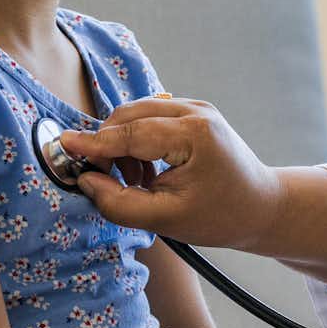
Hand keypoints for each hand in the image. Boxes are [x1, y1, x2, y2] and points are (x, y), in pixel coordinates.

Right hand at [60, 98, 280, 248]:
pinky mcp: (192, 112)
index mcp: (194, 134)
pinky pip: (149, 117)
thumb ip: (120, 203)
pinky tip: (146, 171)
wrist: (262, 206)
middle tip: (104, 180)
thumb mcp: (167, 220)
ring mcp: (195, 107)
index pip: (130, 133)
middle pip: (128, 116)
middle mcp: (194, 111)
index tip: (64, 147)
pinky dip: (136, 140)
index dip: (94, 143)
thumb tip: (86, 181)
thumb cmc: (221, 217)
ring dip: (122, 144)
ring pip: (136, 113)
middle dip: (107, 145)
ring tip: (136, 181)